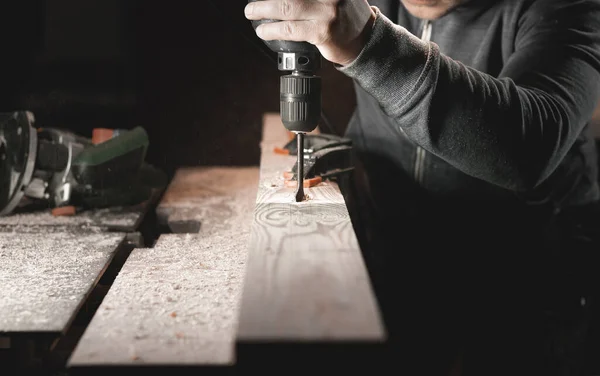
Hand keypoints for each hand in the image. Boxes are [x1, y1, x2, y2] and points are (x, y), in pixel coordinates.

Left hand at [244, 0, 375, 65]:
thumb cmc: (346, 13)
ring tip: (252, 13)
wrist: (365, 39)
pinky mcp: (322, 32)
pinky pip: (291, 29)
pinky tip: (263, 31)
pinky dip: (273, 30)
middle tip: (251, 4)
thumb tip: (280, 0)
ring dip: (263, 10)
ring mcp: (327, 12)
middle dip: (266, 0)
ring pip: (287, 7)